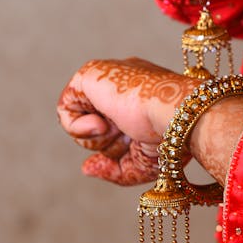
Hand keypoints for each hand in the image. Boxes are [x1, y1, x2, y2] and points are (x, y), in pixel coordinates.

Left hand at [57, 57, 242, 186]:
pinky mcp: (90, 73)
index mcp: (140, 96)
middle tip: (128, 138)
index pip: (113, 124)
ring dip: (96, 137)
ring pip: (79, 117)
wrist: (178, 114)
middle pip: (96, 124)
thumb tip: (86, 168)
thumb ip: (113, 169)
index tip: (129, 149)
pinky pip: (65, 107)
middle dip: (109, 143)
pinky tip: (100, 124)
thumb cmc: (170, 138)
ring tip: (117, 128)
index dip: (115, 147)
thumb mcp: (143, 163)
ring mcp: (107, 76)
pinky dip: (76, 126)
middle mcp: (123, 83)